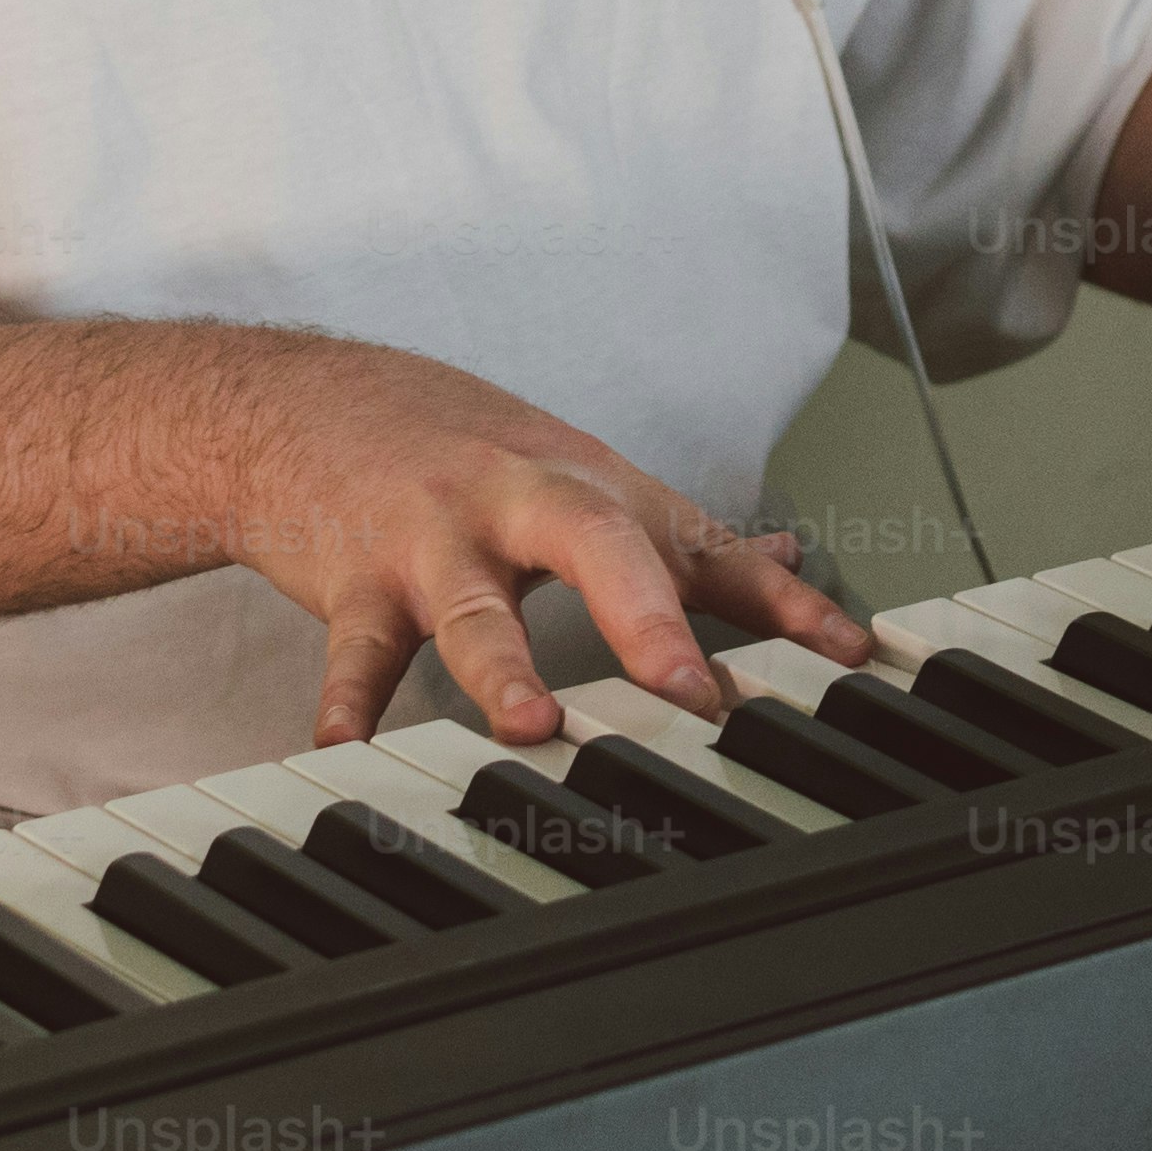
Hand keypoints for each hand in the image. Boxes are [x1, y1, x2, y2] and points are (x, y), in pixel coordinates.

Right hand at [191, 336, 877, 747]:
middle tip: (690, 689)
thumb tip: (788, 566)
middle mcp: (521, 506)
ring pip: (473, 606)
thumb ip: (682, 540)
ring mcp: (436, 543)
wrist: (304, 404)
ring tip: (529, 724)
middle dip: (645, 616)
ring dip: (501, 669)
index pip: (703, 546)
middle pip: (596, 543)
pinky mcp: (357, 581)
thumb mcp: (575, 476)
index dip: (781, 602)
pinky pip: (355, 649)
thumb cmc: (456, 448)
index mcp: (591, 491)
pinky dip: (348, 701)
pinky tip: (346, 747)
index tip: (848, 656)